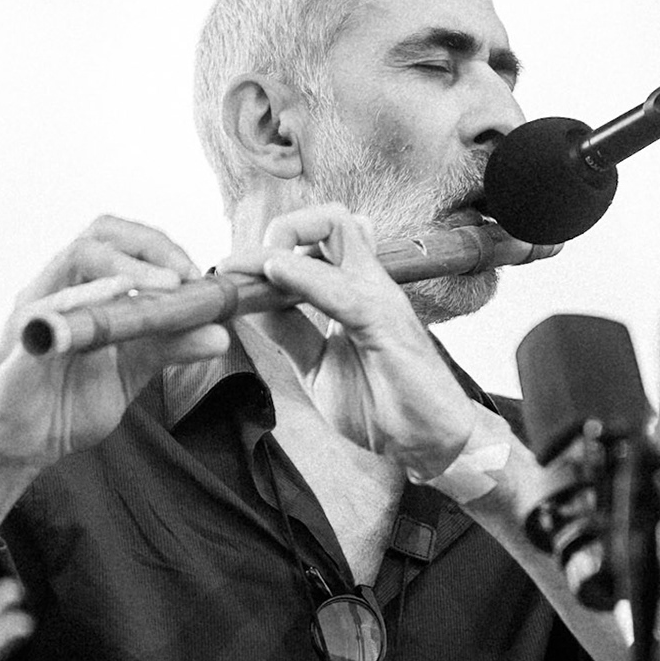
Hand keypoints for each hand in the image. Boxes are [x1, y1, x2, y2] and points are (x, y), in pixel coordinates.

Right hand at [0, 215, 230, 469]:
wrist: (24, 449)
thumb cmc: (69, 401)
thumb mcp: (131, 370)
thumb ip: (169, 347)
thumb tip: (220, 333)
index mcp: (78, 289)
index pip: (116, 240)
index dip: (159, 246)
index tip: (197, 276)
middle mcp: (53, 290)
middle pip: (96, 236)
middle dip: (147, 246)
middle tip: (185, 277)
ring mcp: (32, 314)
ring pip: (72, 260)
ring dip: (126, 267)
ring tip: (166, 286)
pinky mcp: (17, 347)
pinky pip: (46, 314)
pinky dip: (83, 301)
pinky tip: (116, 302)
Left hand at [220, 203, 474, 475]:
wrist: (425, 442)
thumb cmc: (382, 403)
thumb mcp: (317, 365)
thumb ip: (289, 332)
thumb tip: (250, 306)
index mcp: (355, 290)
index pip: (318, 237)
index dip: (270, 247)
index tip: (234, 277)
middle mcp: (368, 283)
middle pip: (329, 218)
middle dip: (280, 230)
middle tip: (245, 271)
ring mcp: (379, 296)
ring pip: (335, 232)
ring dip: (279, 245)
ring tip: (243, 273)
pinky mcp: (386, 321)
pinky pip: (339, 288)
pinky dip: (301, 276)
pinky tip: (273, 275)